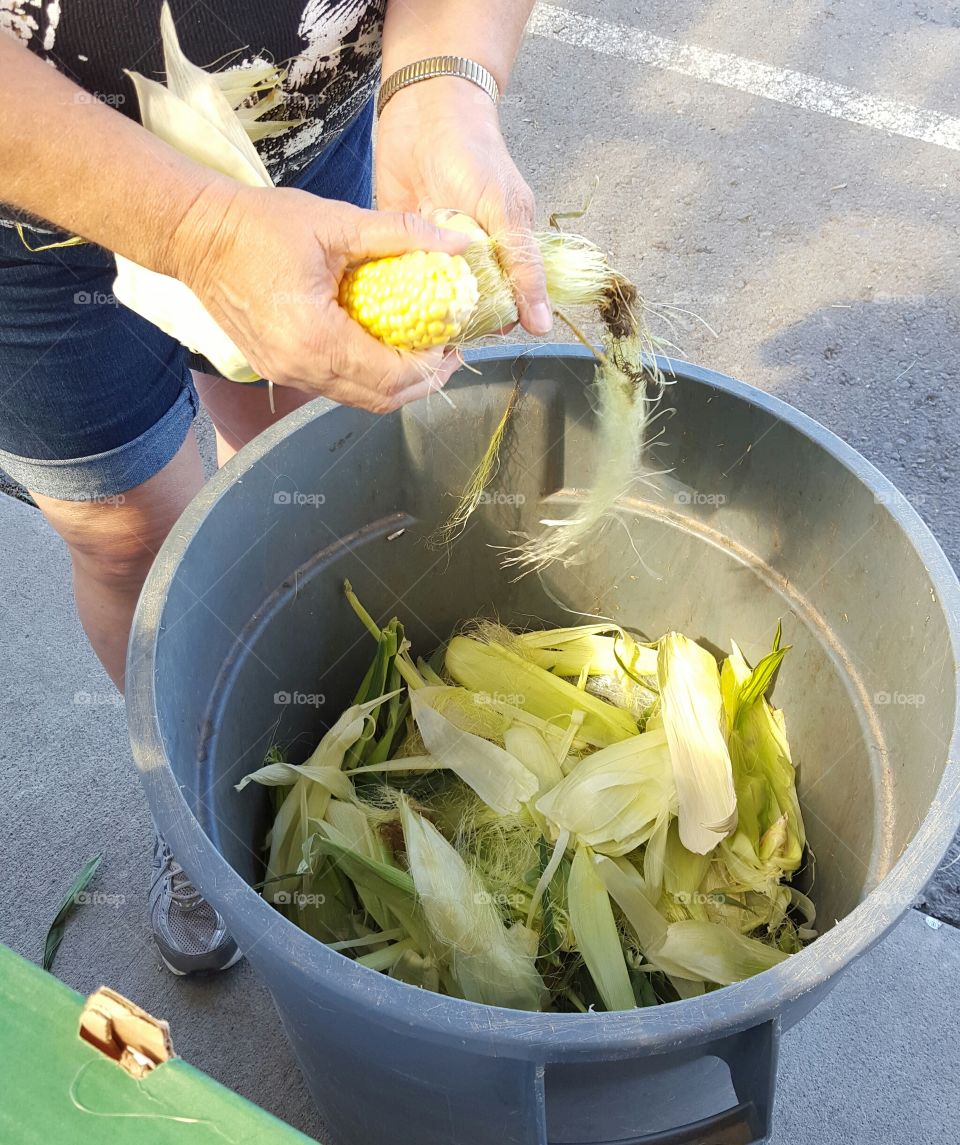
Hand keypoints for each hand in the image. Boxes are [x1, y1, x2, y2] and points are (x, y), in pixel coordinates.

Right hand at [165, 183, 467, 411]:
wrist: (195, 236)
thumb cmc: (259, 226)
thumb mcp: (336, 222)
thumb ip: (401, 234)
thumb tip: (458, 241)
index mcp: (317, 339)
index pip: (393, 376)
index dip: (432, 366)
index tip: (455, 341)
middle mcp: (302, 369)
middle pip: (381, 400)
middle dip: (422, 380)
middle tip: (447, 351)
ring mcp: (289, 374)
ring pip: (360, 398)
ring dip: (396, 380)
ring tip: (421, 347)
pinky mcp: (280, 369)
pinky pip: (337, 386)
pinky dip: (367, 374)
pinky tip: (382, 344)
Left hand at [375, 78, 551, 336]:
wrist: (425, 107)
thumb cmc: (475, 154)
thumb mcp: (506, 214)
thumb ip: (522, 267)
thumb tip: (541, 326)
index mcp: (500, 254)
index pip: (499, 307)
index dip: (488, 325)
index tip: (472, 338)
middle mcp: (466, 258)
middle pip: (458, 307)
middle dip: (449, 321)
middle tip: (437, 334)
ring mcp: (431, 251)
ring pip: (424, 296)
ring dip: (418, 309)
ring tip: (410, 322)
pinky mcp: (398, 240)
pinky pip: (392, 274)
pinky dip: (389, 287)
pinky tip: (384, 302)